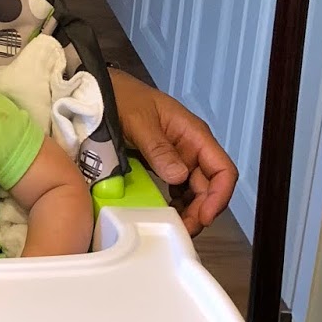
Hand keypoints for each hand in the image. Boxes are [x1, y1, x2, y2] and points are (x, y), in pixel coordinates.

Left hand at [109, 69, 237, 235]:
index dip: (219, 196)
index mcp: (193, 134)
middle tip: (185, 230)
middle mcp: (191, 147)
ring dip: (190, 210)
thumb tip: (179, 176)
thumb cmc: (121, 97)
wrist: (99, 91)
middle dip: (202, 210)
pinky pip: (177, 189)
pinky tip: (166, 213)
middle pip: (210, 186)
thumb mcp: (139, 121)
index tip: (204, 216)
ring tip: (176, 227)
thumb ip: (158, 148)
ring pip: (194, 191)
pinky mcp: (163, 163)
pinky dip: (176, 203)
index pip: (223, 169)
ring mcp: (178, 156)